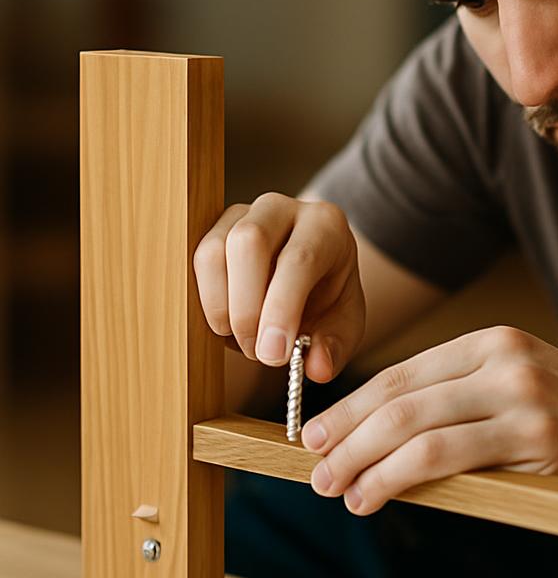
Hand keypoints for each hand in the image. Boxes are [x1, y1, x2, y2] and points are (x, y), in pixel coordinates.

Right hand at [193, 192, 364, 381]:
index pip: (299, 259)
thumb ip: (335, 347)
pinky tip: (224, 324)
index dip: (281, 309)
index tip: (273, 354)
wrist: (307, 277)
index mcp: (325, 225)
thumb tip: (317, 369)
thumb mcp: (344, 325)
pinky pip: (193, 261)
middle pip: (249, 242)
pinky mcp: (209, 229)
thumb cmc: (327, 298)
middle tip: (257, 352)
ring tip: (243, 341)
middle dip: (246, 308)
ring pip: (212, 251)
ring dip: (220, 307)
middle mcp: (281, 208)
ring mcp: (239, 213)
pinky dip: (203, 301)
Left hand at [301, 326, 557, 512]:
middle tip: (314, 464)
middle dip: (346, 434)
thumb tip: (377, 436)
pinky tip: (375, 495)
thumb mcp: (515, 389)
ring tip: (334, 487)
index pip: (404, 371)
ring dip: (363, 461)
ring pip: (416, 428)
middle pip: (401, 397)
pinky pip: (448, 458)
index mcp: (494, 342)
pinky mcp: (537, 439)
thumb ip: (456, 401)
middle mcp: (505, 361)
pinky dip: (399, 479)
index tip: (318, 431)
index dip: (353, 403)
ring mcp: (523, 397)